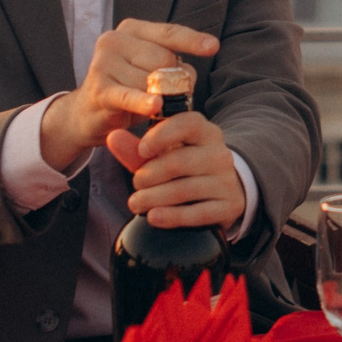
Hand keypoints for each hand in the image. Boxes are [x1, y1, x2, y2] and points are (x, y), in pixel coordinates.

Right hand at [39, 17, 219, 171]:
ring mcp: (103, 64)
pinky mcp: (99, 89)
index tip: (214, 47)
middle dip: (174, 80)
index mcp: (130, 29)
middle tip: (170, 96)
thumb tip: (187, 73)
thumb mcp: (149, 69)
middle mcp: (113, 40)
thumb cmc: (127, 88)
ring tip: (153, 107)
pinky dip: (143, 102)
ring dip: (161, 99)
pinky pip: (129, 95)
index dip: (192, 40)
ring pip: (151, 81)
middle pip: (163, 59)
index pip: (168, 32)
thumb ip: (170, 63)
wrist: (87, 114)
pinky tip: (154, 105)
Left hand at [107, 111, 245, 229]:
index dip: (161, 135)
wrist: (222, 192)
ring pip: (185, 189)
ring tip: (136, 203)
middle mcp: (220, 155)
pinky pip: (198, 213)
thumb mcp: (163, 156)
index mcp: (206, 133)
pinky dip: (172, 217)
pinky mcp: (229, 206)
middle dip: (149, 174)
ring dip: (153, 198)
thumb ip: (136, 149)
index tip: (141, 149)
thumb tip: (112, 137)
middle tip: (135, 183)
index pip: (188, 124)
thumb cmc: (185, 170)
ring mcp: (227, 182)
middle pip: (180, 161)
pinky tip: (153, 217)